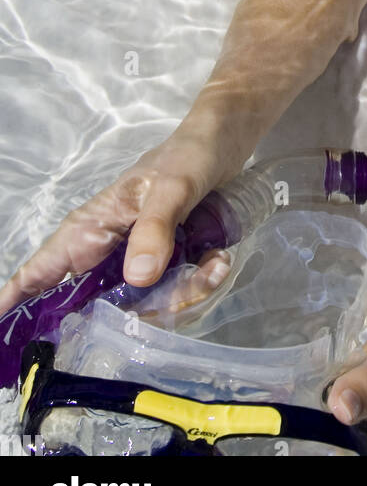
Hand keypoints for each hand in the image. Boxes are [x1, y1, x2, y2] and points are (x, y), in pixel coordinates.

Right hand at [0, 112, 251, 317]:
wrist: (227, 139)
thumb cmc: (189, 154)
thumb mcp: (173, 186)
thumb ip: (154, 228)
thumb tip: (136, 279)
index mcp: (89, 230)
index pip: (39, 274)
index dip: (18, 309)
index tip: (12, 347)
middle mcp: (106, 254)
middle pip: (98, 310)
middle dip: (138, 314)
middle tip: (180, 294)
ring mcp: (136, 264)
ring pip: (144, 308)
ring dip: (182, 294)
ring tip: (212, 263)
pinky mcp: (167, 268)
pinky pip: (175, 296)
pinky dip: (200, 284)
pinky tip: (219, 260)